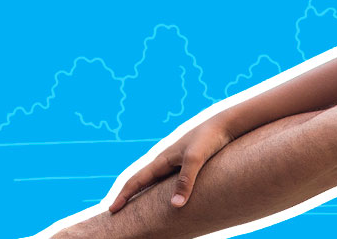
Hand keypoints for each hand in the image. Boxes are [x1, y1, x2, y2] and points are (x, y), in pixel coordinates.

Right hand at [108, 118, 236, 212]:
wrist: (224, 125)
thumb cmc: (209, 139)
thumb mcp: (196, 160)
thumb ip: (185, 182)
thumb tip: (175, 206)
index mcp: (162, 160)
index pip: (136, 181)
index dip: (124, 196)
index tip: (112, 210)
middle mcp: (165, 161)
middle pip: (140, 181)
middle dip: (128, 195)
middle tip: (116, 210)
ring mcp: (175, 162)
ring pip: (153, 180)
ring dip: (142, 192)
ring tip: (134, 206)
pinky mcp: (187, 163)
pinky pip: (166, 179)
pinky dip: (158, 189)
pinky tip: (162, 195)